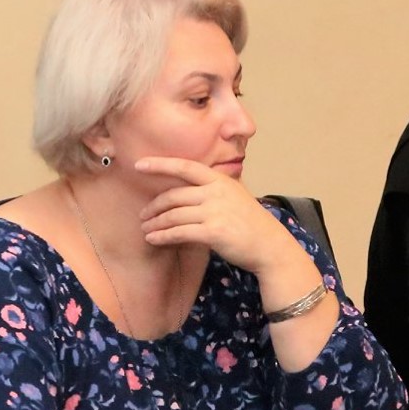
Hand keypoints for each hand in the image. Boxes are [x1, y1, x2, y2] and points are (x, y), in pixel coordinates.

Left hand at [134, 157, 304, 276]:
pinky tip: (153, 240)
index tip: (139, 164)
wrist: (269, 245)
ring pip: (173, 215)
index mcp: (219, 180)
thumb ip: (212, 189)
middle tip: (143, 215)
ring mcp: (215, 211)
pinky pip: (179, 232)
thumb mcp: (234, 195)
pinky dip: (163, 236)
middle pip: (174, 196)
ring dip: (155, 223)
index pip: (185, 166)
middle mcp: (216, 192)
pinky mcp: (213, 232)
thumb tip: (186, 187)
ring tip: (145, 230)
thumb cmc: (250, 222)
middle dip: (154, 206)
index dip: (160, 164)